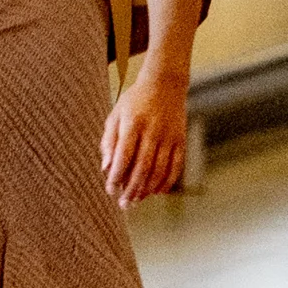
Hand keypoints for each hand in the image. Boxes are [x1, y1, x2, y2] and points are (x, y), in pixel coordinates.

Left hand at [104, 61, 190, 201]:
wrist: (165, 83)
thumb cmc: (135, 101)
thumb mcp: (116, 115)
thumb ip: (109, 141)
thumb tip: (106, 168)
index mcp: (133, 123)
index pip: (124, 155)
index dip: (117, 176)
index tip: (110, 190)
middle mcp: (153, 130)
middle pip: (143, 166)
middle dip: (132, 188)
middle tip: (124, 204)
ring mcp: (169, 136)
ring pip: (160, 169)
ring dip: (147, 189)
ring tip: (137, 200)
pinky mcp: (181, 140)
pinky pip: (176, 166)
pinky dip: (167, 182)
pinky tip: (156, 191)